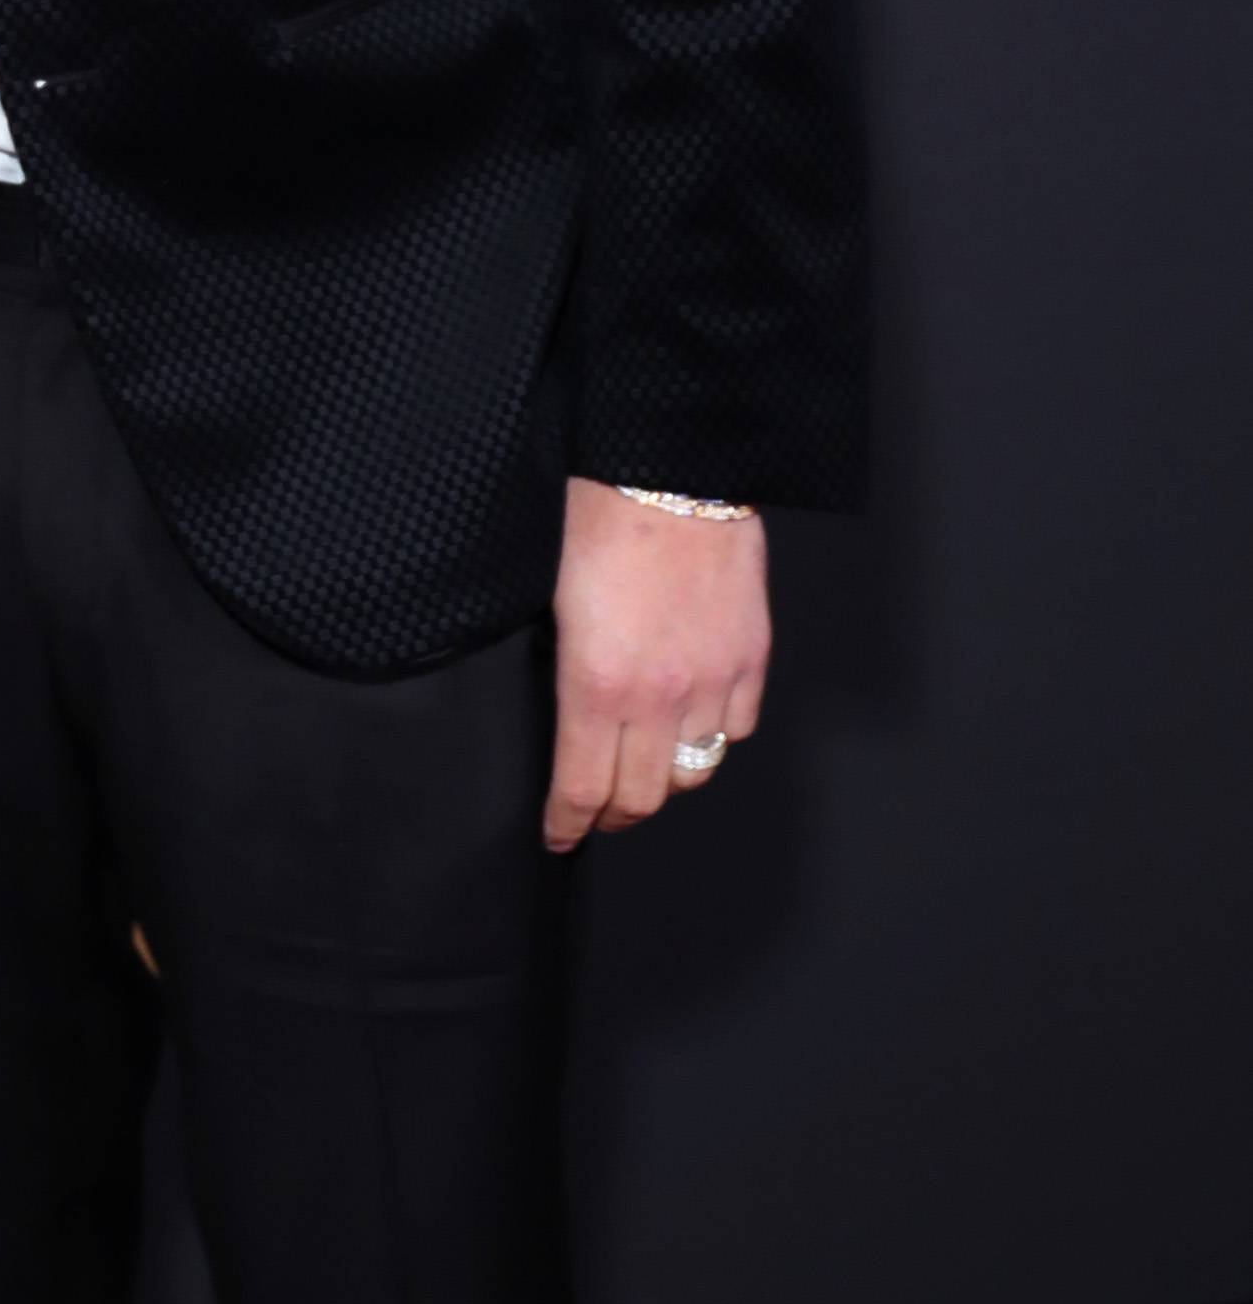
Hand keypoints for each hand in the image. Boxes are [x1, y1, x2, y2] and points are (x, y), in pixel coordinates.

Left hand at [544, 477, 768, 852]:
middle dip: (615, 813)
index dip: (568, 822)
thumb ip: (566, 667)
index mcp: (595, 683)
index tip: (560, 835)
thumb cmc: (600, 516)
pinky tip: (693, 720)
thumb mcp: (553, 599)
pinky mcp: (751, 658)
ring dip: (667, 778)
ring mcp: (711, 680)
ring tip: (647, 769)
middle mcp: (658, 695)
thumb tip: (567, 710)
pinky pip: (737, 728)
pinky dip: (714, 734)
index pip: (582, 787)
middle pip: (643, 796)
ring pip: (694, 770)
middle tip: (599, 811)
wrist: (672, 468)